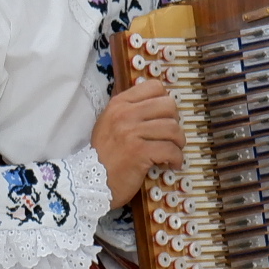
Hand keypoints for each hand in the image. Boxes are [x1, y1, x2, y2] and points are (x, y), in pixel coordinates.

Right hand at [93, 75, 182, 205]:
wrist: (90, 182)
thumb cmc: (105, 155)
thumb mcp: (110, 123)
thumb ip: (130, 110)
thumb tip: (158, 103)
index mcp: (119, 103)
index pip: (154, 87)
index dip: (165, 101)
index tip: (165, 116)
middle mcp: (125, 114)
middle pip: (168, 105)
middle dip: (176, 121)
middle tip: (172, 136)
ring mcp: (132, 132)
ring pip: (172, 128)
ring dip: (178, 142)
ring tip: (174, 151)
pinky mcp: (140, 152)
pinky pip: (170, 149)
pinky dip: (177, 158)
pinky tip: (172, 164)